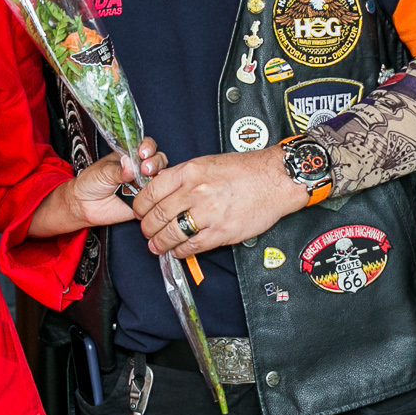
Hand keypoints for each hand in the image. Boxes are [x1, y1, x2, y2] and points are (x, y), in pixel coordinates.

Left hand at [80, 138, 169, 228]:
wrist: (84, 205)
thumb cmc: (91, 183)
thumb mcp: (103, 172)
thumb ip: (118, 169)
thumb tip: (130, 163)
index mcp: (129, 156)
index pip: (145, 146)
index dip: (148, 147)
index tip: (143, 152)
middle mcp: (139, 169)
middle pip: (158, 159)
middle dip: (155, 161)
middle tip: (145, 168)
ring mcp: (144, 184)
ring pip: (161, 177)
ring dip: (159, 176)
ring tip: (147, 178)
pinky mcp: (145, 200)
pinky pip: (157, 196)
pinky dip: (158, 193)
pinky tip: (152, 192)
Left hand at [131, 148, 307, 259]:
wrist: (276, 179)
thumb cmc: (243, 170)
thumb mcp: (205, 163)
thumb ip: (182, 177)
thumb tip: (161, 190)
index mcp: (188, 172)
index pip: (150, 192)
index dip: (140, 206)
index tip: (139, 212)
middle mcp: (195, 192)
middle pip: (157, 215)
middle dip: (147, 227)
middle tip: (146, 232)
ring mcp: (208, 213)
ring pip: (171, 234)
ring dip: (159, 243)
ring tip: (156, 246)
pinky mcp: (222, 232)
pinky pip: (192, 246)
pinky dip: (181, 251)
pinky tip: (178, 250)